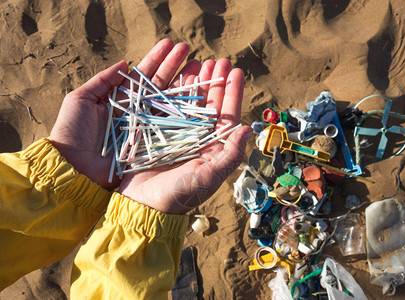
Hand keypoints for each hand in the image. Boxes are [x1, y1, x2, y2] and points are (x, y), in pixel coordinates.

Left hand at [49, 39, 191, 189]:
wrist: (73, 165)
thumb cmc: (72, 131)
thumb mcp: (80, 99)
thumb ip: (102, 81)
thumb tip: (125, 63)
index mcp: (122, 99)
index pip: (143, 75)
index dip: (157, 59)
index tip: (170, 44)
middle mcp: (138, 111)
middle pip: (160, 85)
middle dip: (174, 66)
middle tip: (188, 49)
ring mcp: (147, 127)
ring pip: (170, 102)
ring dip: (184, 84)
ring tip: (199, 68)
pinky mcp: (153, 143)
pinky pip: (171, 125)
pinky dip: (184, 111)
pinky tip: (196, 96)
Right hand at [118, 41, 251, 213]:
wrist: (143, 206)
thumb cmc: (178, 195)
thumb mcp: (208, 176)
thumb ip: (229, 154)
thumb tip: (249, 128)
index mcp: (213, 148)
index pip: (227, 116)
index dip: (232, 93)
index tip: (236, 71)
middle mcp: (198, 139)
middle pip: (210, 105)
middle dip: (215, 82)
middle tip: (219, 60)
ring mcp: (178, 135)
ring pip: (190, 102)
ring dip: (197, 83)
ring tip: (201, 62)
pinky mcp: (157, 133)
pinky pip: (168, 106)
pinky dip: (173, 91)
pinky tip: (178, 75)